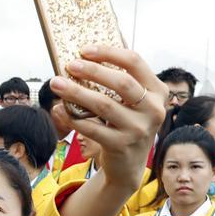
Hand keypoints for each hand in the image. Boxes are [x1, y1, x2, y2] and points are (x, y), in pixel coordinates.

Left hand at [51, 46, 166, 192]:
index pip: (135, 62)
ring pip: (103, 105)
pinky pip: (92, 128)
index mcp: (157, 91)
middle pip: (121, 82)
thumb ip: (118, 82)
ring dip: (76, 92)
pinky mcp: (121, 146)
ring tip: (57, 84)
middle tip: (69, 65)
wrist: (127, 165)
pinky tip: (60, 109)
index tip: (84, 49)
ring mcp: (138, 129)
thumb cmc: (124, 125)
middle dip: (92, 70)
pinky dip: (73, 117)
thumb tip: (86, 55)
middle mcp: (153, 109)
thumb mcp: (131, 103)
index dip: (109, 53)